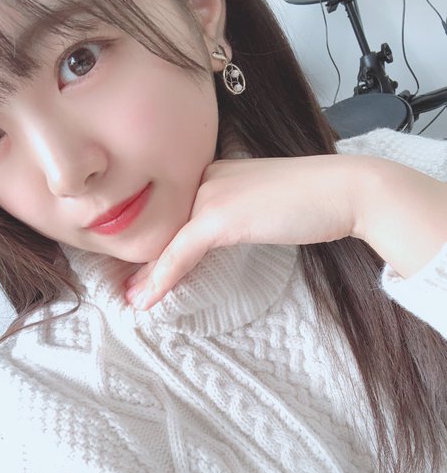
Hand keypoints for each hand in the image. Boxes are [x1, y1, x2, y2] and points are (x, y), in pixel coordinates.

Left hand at [124, 154, 360, 309]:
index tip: (142, 271)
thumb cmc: (313, 200)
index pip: (176, 213)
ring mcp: (210, 194)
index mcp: (213, 172)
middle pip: (165, 227)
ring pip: (167, 241)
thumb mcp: (262, 205)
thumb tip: (220, 238)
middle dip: (145, 261)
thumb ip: (236, 215)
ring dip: (147, 276)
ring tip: (132, 300)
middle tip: (128, 290)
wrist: (345, 191)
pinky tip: (146, 300)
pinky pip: (180, 253)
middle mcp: (204, 177)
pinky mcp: (219, 216)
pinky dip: (161, 278)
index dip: (158, 245)